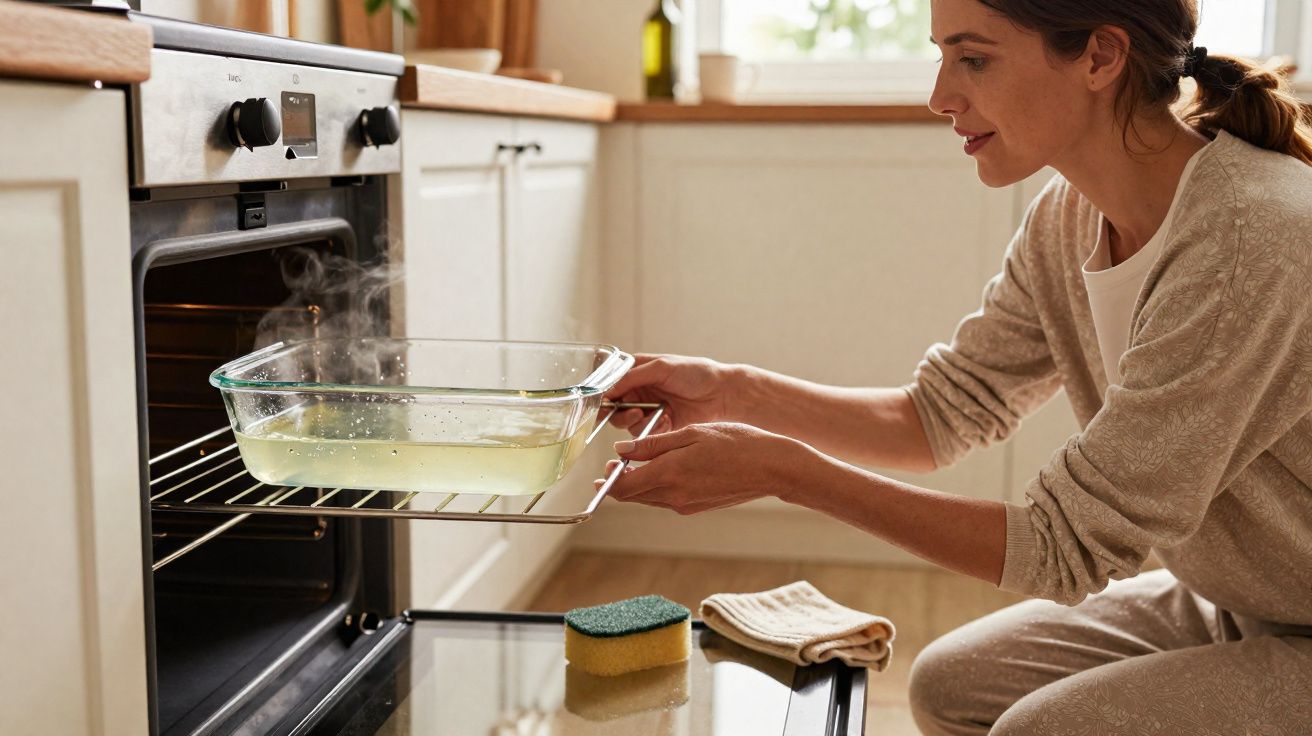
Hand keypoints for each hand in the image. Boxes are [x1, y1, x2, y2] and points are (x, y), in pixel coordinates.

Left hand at [592, 422, 811, 514]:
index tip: (602, 472)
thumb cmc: (736, 443)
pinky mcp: (697, 507)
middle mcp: (674, 496)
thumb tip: (622, 450)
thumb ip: (653, 444)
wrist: (771, 467)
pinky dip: (658, 488)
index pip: (624, 487)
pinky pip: (667, 500)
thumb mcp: (691, 434)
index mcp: (669, 475)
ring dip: (639, 485)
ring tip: (637, 466)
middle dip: (621, 483)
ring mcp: (686, 505)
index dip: (608, 481)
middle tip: (615, 466)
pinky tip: (665, 471)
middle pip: (634, 496)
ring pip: (650, 498)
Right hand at [604, 354, 739, 435]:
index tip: (604, 403)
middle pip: (613, 408)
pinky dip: (650, 430)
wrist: (722, 394)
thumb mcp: (661, 367)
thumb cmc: (696, 373)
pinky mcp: (659, 428)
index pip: (610, 385)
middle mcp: (640, 392)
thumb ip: (632, 377)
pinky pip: (643, 435)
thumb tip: (607, 390)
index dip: (604, 396)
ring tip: (650, 414)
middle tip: (634, 412)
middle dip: (619, 412)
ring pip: (626, 423)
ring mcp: (649, 411)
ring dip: (634, 421)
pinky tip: (665, 421)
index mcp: (637, 373)